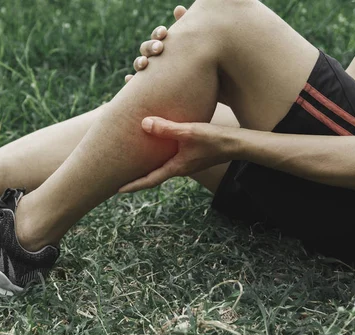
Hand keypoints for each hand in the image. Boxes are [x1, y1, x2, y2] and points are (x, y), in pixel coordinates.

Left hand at [119, 117, 239, 192]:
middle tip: (118, 176)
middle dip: (136, 176)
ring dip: (146, 164)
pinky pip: (169, 156)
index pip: (150, 181)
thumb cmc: (214, 139)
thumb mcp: (189, 132)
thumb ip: (166, 128)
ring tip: (131, 161)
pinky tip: (154, 144)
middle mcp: (179, 168)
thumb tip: (144, 124)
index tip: (117, 190)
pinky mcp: (190, 154)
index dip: (133, 185)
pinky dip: (158, 154)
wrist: (237, 143)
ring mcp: (185, 162)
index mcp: (176, 168)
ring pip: (160, 165)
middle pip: (152, 174)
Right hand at [125, 5, 186, 82]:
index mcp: (163, 44)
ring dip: (139, 61)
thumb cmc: (193, 61)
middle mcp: (153, 57)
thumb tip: (178, 8)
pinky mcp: (145, 86)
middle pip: (146, 48)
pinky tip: (129, 79)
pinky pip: (134, 84)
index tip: (164, 32)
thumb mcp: (192, 44)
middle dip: (151, 47)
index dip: (158, 33)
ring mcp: (148, 70)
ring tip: (145, 63)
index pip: (157, 36)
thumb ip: (186, 27)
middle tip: (160, 48)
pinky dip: (130, 80)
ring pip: (139, 64)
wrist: (194, 86)